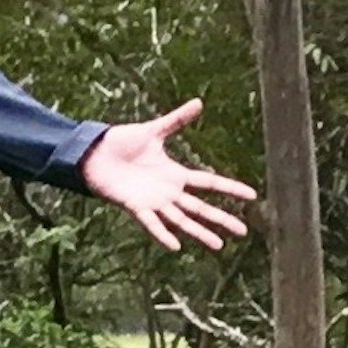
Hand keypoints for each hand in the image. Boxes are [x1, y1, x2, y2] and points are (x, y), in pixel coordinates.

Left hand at [79, 100, 253, 252]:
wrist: (95, 152)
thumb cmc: (122, 142)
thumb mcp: (154, 130)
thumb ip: (177, 120)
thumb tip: (199, 102)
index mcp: (175, 174)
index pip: (210, 183)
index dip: (230, 188)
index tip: (252, 195)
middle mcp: (168, 192)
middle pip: (201, 207)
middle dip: (222, 218)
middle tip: (243, 231)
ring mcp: (153, 201)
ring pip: (182, 220)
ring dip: (200, 232)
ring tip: (218, 245)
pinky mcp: (135, 206)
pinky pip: (152, 223)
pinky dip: (163, 234)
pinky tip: (176, 246)